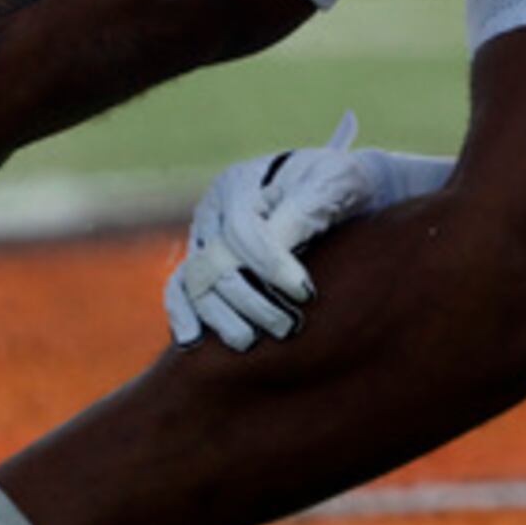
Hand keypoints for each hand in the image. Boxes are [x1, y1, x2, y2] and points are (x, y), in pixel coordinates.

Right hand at [162, 113, 455, 348]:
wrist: (344, 194)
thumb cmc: (342, 185)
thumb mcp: (333, 185)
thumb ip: (302, 211)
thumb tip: (275, 246)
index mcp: (240, 182)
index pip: (241, 230)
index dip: (269, 265)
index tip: (306, 293)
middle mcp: (214, 210)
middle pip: (214, 263)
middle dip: (249, 301)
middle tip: (288, 326)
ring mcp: (205, 237)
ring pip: (194, 283)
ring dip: (220, 317)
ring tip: (251, 342)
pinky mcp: (206, 264)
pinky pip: (181, 290)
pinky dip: (184, 315)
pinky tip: (193, 341)